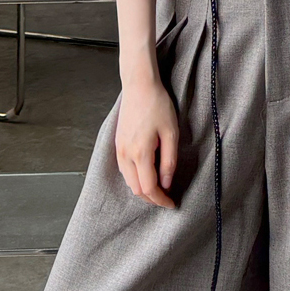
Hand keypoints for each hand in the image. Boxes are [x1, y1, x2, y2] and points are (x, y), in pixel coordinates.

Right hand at [114, 76, 179, 207]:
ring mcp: (119, 149)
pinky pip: (123, 170)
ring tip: (159, 189)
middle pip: (136, 189)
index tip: (172, 204)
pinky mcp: (117, 144)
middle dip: (151, 198)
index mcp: (140, 153)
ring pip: (128, 181)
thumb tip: (166, 183)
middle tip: (167, 199)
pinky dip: (134, 179)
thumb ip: (169, 161)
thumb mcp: (171, 133)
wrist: (139, 86)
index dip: (161, 200)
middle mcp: (125, 154)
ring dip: (142, 189)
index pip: (149, 188)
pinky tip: (146, 175)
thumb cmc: (158, 106)